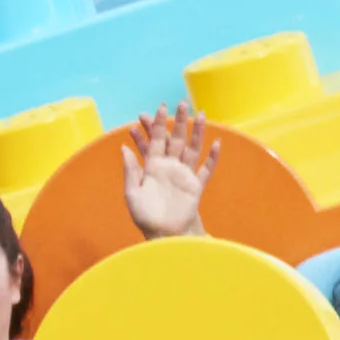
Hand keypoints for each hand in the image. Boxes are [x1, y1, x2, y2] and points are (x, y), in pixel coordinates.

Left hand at [120, 107, 217, 235]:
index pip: (154, 142)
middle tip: (181, 103)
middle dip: (177, 122)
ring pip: (192, 148)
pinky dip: (212, 157)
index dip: (154, 126)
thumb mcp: (132, 194)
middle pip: (175, 139)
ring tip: (201, 115)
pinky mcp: (196, 185)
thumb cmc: (146, 217)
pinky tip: (217, 144)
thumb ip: (130, 171)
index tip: (154, 110)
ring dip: (197, 132)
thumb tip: (123, 148)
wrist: (165, 235)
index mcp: (153, 167)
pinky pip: (206, 169)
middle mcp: (169, 167)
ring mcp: (184, 175)